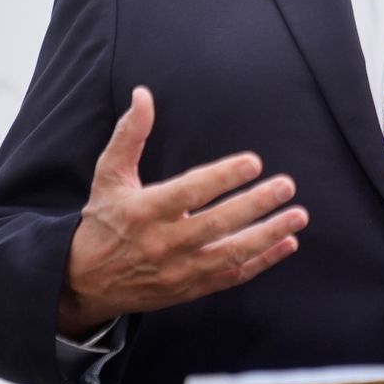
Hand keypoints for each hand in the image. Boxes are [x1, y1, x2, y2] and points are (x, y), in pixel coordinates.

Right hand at [57, 87, 308, 336]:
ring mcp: (179, 270)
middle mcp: (163, 243)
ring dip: (269, 235)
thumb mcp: (108, 176)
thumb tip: (143, 94)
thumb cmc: (104, 221)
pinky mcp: (191, 289)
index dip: (224, 177)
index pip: (190, 192)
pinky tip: (288, 244)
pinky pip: (232, 276)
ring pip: (231, 253)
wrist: (85, 282)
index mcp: (144, 211)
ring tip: (299, 215)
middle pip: (217, 224)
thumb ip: (130, 135)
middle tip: (287, 184)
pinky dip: (263, 262)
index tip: (254, 162)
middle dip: (256, 204)